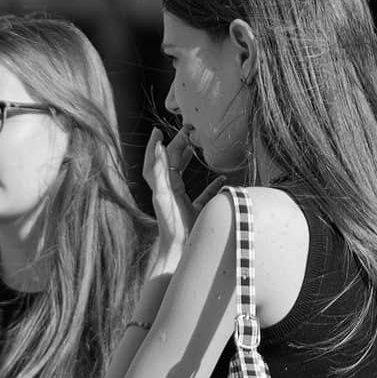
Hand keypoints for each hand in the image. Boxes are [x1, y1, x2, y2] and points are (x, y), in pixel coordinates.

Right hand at [142, 127, 198, 276]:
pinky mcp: (159, 198)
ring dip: (155, 149)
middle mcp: (164, 190)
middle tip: (185, 128)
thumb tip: (223, 180)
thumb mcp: (204, 206)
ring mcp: (160, 194)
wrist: (183, 248)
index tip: (188, 138)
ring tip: (159, 134)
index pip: (174, 166)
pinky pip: (156, 177)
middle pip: (165, 162)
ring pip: (154, 166)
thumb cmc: (192, 231)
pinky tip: (159, 148)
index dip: (179, 151)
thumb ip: (210, 193)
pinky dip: (155, 162)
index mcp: (173, 191)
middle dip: (173, 143)